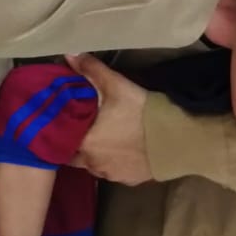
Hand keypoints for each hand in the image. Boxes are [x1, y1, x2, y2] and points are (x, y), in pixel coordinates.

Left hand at [65, 53, 151, 185]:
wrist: (174, 138)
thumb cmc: (139, 112)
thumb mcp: (115, 85)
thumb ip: (90, 69)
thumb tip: (69, 55)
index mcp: (84, 143)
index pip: (61, 140)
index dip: (62, 129)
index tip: (64, 119)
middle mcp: (93, 164)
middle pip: (75, 155)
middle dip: (77, 143)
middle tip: (83, 127)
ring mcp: (111, 175)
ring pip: (94, 165)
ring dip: (95, 154)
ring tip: (102, 138)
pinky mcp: (128, 180)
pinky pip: (113, 172)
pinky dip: (113, 162)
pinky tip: (120, 150)